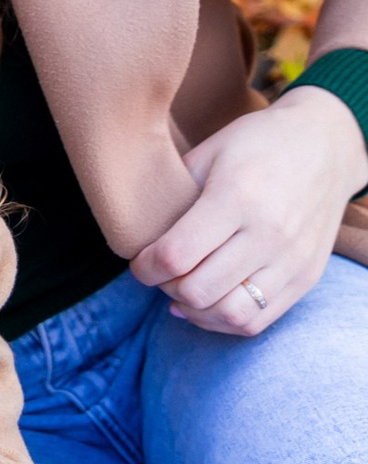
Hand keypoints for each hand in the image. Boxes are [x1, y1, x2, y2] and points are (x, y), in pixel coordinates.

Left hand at [130, 84, 367, 334]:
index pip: (176, 255)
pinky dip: (225, 320)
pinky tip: (207, 302)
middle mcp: (269, 234)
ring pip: (231, 315)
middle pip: (199, 290)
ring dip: (195, 310)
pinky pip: (260, 320)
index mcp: (236, 198)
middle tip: (158, 273)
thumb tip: (137, 237)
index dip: (144, 267)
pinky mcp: (307, 276)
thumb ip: (174, 195)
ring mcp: (292, 259)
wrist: (325, 144)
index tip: (138, 261)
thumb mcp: (207, 153)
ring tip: (181, 289)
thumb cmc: (255, 143)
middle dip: (165, 287)